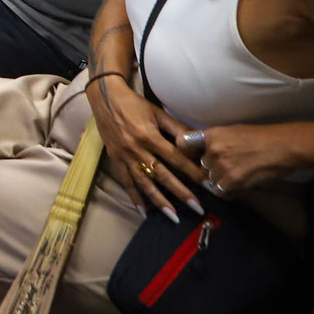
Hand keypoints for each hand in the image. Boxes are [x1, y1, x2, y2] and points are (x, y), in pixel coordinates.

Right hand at [87, 73, 203, 219]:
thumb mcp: (158, 112)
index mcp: (149, 136)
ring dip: (159, 201)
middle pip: (162, 175)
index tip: (208, 186)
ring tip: (173, 216)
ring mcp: (124, 156)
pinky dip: (134, 197)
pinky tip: (144, 211)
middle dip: (181, 192)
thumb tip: (197, 144)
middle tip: (197, 208)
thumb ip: (176, 129)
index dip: (193, 173)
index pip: (176, 159)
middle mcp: (137, 149)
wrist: (105, 97)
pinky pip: (126, 181)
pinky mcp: (115, 159)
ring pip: (144, 182)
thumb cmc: (135, 104)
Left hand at [195, 124, 304, 194]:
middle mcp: (212, 149)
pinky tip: (240, 185)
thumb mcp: (233, 132)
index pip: (183, 143)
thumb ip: (216, 142)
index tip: (191, 156)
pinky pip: (221, 191)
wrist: (284, 146)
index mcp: (211, 134)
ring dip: (221, 181)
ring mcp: (222, 166)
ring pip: (211, 179)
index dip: (185, 151)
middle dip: (211, 169)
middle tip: (228, 168)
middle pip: (201, 165)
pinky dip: (229, 191)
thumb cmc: (262, 138)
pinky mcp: (232, 181)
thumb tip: (204, 152)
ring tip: (238, 175)